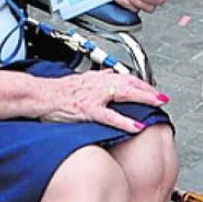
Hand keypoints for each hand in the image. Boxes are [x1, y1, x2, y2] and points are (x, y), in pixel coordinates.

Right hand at [35, 68, 169, 132]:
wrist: (39, 95)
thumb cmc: (57, 91)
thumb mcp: (80, 79)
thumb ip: (96, 77)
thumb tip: (110, 74)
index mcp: (97, 78)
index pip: (125, 77)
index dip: (142, 83)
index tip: (153, 89)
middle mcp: (98, 83)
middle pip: (130, 82)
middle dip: (148, 89)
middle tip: (163, 97)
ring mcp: (94, 96)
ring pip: (124, 94)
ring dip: (143, 98)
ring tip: (157, 104)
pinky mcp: (88, 110)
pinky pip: (110, 116)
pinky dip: (126, 121)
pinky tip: (137, 127)